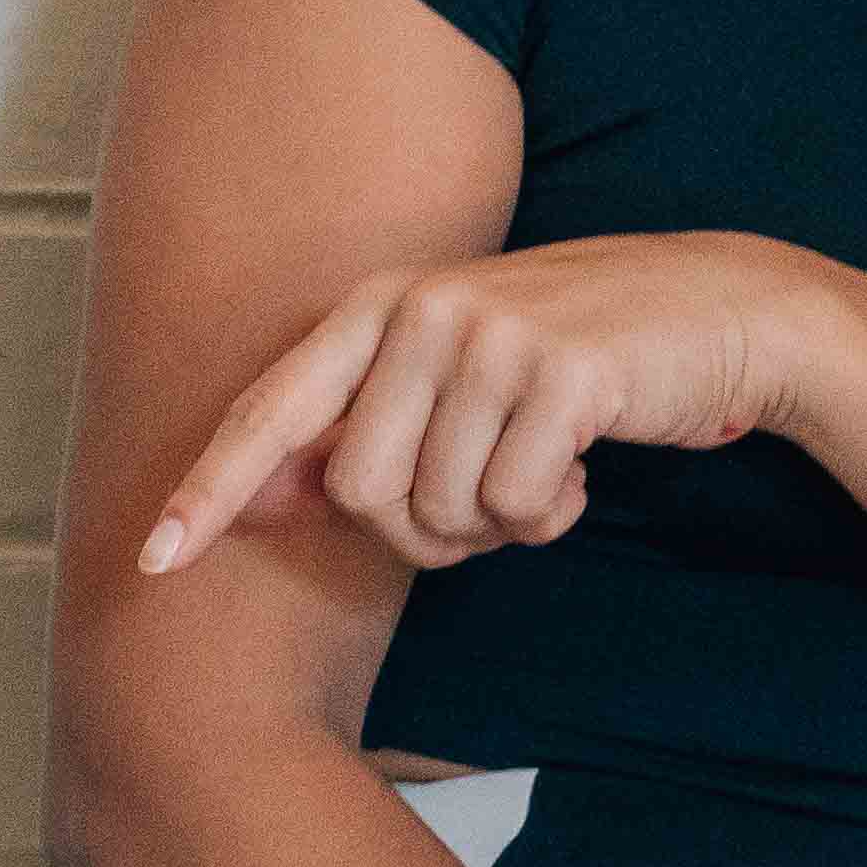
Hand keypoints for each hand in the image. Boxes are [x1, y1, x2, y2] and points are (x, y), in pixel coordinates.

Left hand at [141, 235, 809, 577]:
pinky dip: (548, 514)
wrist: (715, 312)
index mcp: (375, 306)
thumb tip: (260, 500)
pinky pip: (517, 504)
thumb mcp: (453, 376)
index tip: (151, 560)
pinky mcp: (562, 370)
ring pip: (441, 508)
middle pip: (360, 493)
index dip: (208, 491)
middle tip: (484, 496)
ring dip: (495, 523)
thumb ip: (358, 429)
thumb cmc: (569, 358)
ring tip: (539, 470)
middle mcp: (419, 306)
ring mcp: (491, 333)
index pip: (269, 411)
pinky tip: (580, 471)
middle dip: (423, 529)